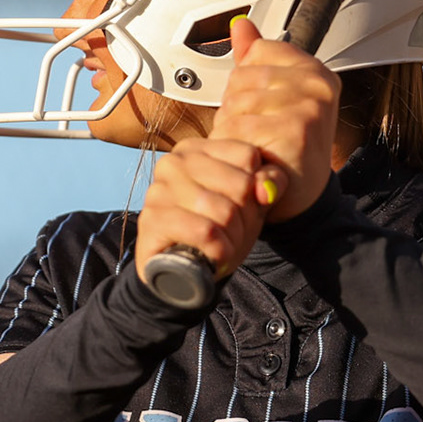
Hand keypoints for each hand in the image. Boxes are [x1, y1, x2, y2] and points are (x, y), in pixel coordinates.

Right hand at [137, 135, 269, 280]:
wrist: (182, 272)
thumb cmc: (218, 227)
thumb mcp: (251, 201)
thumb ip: (269, 182)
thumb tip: (266, 190)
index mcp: (194, 149)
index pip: (248, 155)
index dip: (256, 187)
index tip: (244, 205)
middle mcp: (173, 163)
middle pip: (240, 184)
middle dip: (247, 216)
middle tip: (235, 231)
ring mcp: (159, 191)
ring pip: (224, 211)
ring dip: (234, 237)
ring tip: (224, 245)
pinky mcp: (153, 220)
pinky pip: (205, 231)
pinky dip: (219, 249)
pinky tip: (215, 255)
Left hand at [211, 17, 337, 222]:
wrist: (299, 199)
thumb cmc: (285, 148)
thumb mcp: (273, 97)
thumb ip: (255, 58)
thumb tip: (241, 25)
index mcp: (315, 71)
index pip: (256, 53)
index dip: (247, 84)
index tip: (265, 107)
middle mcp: (316, 86)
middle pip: (241, 79)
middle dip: (236, 110)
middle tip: (259, 134)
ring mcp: (308, 109)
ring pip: (235, 106)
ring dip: (232, 133)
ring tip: (255, 147)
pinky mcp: (294, 135)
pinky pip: (237, 131)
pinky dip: (234, 151)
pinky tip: (253, 161)